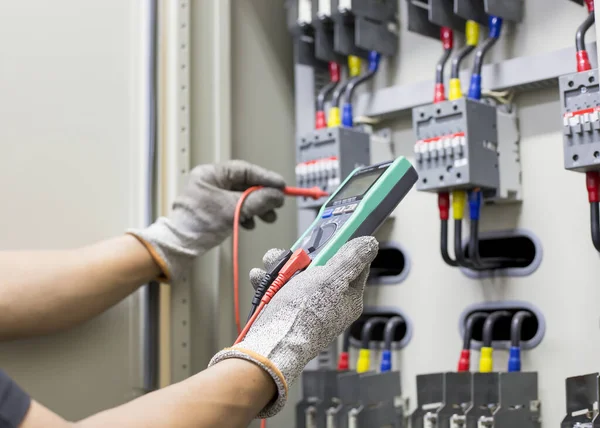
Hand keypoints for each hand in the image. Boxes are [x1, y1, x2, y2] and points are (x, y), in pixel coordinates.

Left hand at [128, 160, 284, 282]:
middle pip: (245, 184)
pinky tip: (249, 224)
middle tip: (277, 205)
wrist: (180, 247)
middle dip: (263, 196)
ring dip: (257, 208)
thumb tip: (278, 196)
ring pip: (242, 198)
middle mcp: (211, 182)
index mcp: (211, 174)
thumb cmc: (201, 224)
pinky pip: (235, 208)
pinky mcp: (213, 211)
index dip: (265, 178)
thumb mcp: (234, 209)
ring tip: (268, 218)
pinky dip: (246, 215)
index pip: (244, 170)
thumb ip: (258, 200)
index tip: (282, 186)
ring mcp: (211, 196)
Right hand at [208, 236, 378, 417]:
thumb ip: (351, 259)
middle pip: (318, 266)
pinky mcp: (286, 312)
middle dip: (299, 258)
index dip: (337, 247)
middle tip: (290, 257)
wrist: (271, 344)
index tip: (326, 237)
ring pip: (295, 275)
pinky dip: (268, 281)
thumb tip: (370, 244)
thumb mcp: (332, 278)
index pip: (350, 264)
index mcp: (347, 297)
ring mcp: (307, 308)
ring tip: (271, 268)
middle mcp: (329, 303)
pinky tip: (261, 279)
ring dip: (279, 267)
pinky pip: (278, 288)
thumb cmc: (304, 316)